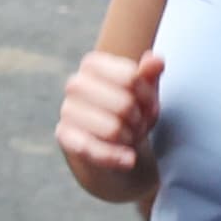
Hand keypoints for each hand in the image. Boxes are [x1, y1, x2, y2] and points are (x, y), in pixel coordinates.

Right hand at [59, 47, 163, 178]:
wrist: (110, 142)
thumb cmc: (131, 111)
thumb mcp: (145, 93)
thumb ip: (150, 74)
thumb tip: (156, 60)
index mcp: (93, 64)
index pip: (130, 77)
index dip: (147, 94)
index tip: (149, 104)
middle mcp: (75, 84)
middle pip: (124, 104)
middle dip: (140, 119)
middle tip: (140, 124)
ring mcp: (67, 110)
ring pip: (112, 129)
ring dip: (130, 138)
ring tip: (130, 137)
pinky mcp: (64, 136)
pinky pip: (93, 149)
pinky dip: (116, 157)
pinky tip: (128, 159)